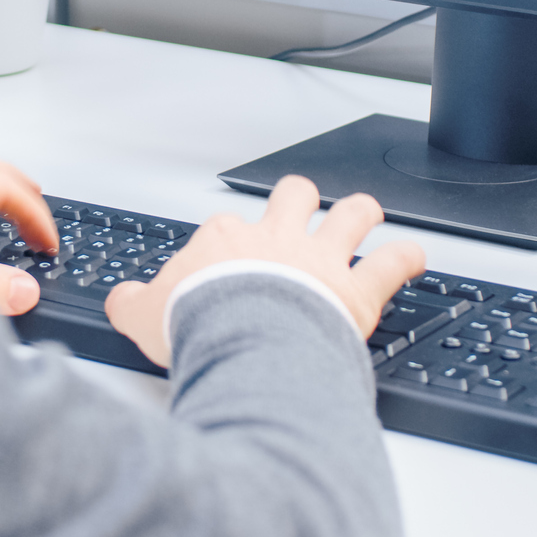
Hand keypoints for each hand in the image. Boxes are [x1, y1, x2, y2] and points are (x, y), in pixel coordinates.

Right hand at [104, 176, 425, 368]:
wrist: (242, 340)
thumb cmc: (199, 326)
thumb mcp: (143, 317)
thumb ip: (133, 305)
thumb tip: (120, 301)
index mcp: (226, 240)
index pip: (228, 225)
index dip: (232, 239)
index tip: (229, 259)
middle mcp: (277, 238)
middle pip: (295, 196)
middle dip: (302, 199)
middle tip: (304, 208)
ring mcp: (320, 259)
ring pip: (350, 215)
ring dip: (361, 213)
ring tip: (367, 214)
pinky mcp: (357, 289)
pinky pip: (393, 262)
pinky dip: (407, 258)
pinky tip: (416, 257)